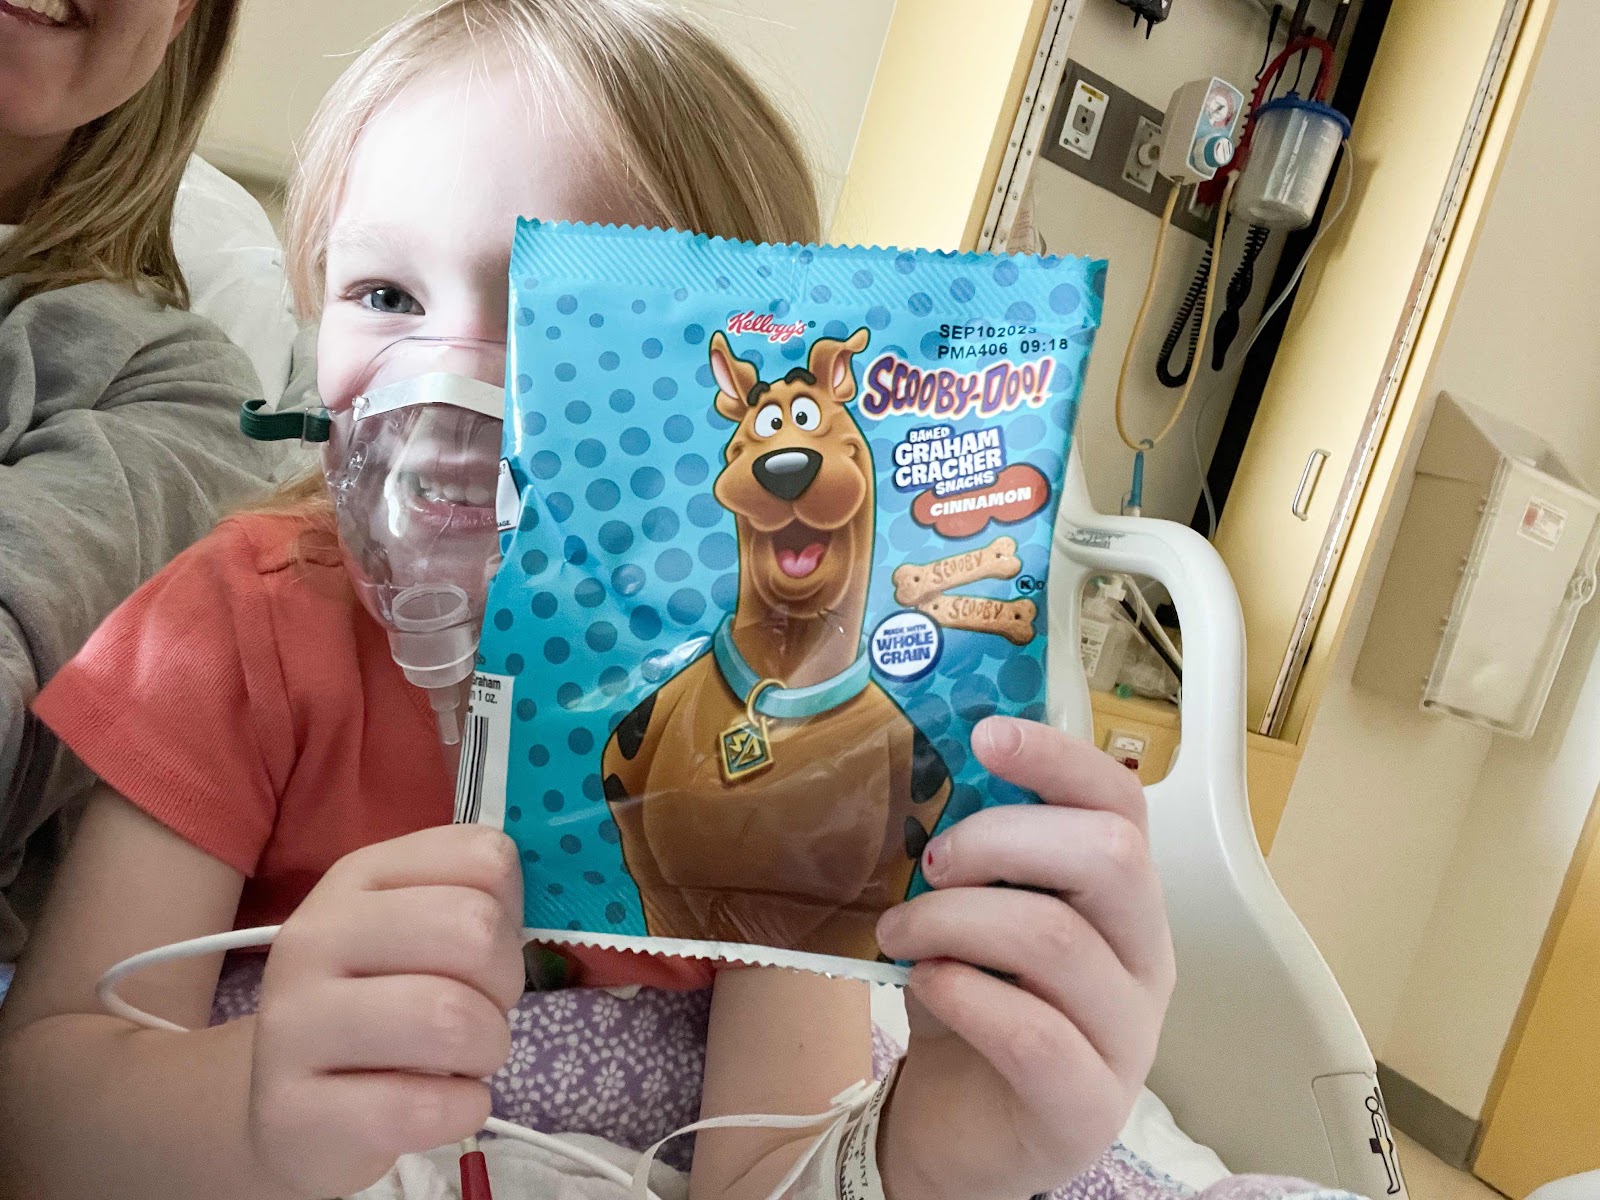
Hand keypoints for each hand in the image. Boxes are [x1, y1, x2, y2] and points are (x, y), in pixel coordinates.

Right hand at [248, 824, 524, 1197]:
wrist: (294, 1112)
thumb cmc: (385, 1008)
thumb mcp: (420, 935)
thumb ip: (480, 902)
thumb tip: (555, 898)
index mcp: (358, 877)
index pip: (483, 858)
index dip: (513, 912)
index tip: (485, 952)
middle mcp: (316, 936)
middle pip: (474, 929)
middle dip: (505, 984)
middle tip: (482, 1012)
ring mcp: (293, 1023)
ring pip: (449, 1018)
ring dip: (487, 1048)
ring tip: (464, 1061)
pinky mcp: (293, 1111)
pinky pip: (423, 1107)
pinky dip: (463, 1109)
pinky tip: (445, 1105)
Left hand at [874, 717, 1174, 1199]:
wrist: (955, 1130)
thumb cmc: (970, 1003)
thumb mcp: (969, 911)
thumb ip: (970, 853)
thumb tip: (922, 772)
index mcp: (1122, 898)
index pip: (1122, 803)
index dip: (1060, 759)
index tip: (986, 737)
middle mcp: (1145, 958)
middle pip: (1109, 858)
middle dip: (1000, 840)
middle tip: (929, 863)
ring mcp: (1128, 1037)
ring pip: (1058, 940)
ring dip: (955, 920)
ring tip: (897, 934)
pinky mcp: (1087, 1107)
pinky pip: (1035, 1034)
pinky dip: (964, 993)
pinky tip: (925, 985)